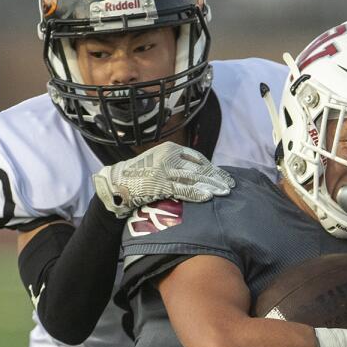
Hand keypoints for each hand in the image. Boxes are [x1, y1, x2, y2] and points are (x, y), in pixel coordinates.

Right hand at [92, 141, 235, 217]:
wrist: (116, 183)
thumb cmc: (139, 176)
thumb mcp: (159, 163)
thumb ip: (177, 166)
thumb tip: (199, 175)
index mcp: (170, 149)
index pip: (197, 158)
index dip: (212, 168)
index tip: (223, 176)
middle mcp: (169, 157)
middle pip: (199, 168)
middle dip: (216, 177)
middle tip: (230, 186)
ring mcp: (164, 170)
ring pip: (194, 178)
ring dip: (211, 185)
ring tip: (224, 192)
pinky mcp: (159, 183)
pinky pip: (182, 188)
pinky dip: (196, 192)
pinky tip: (208, 197)